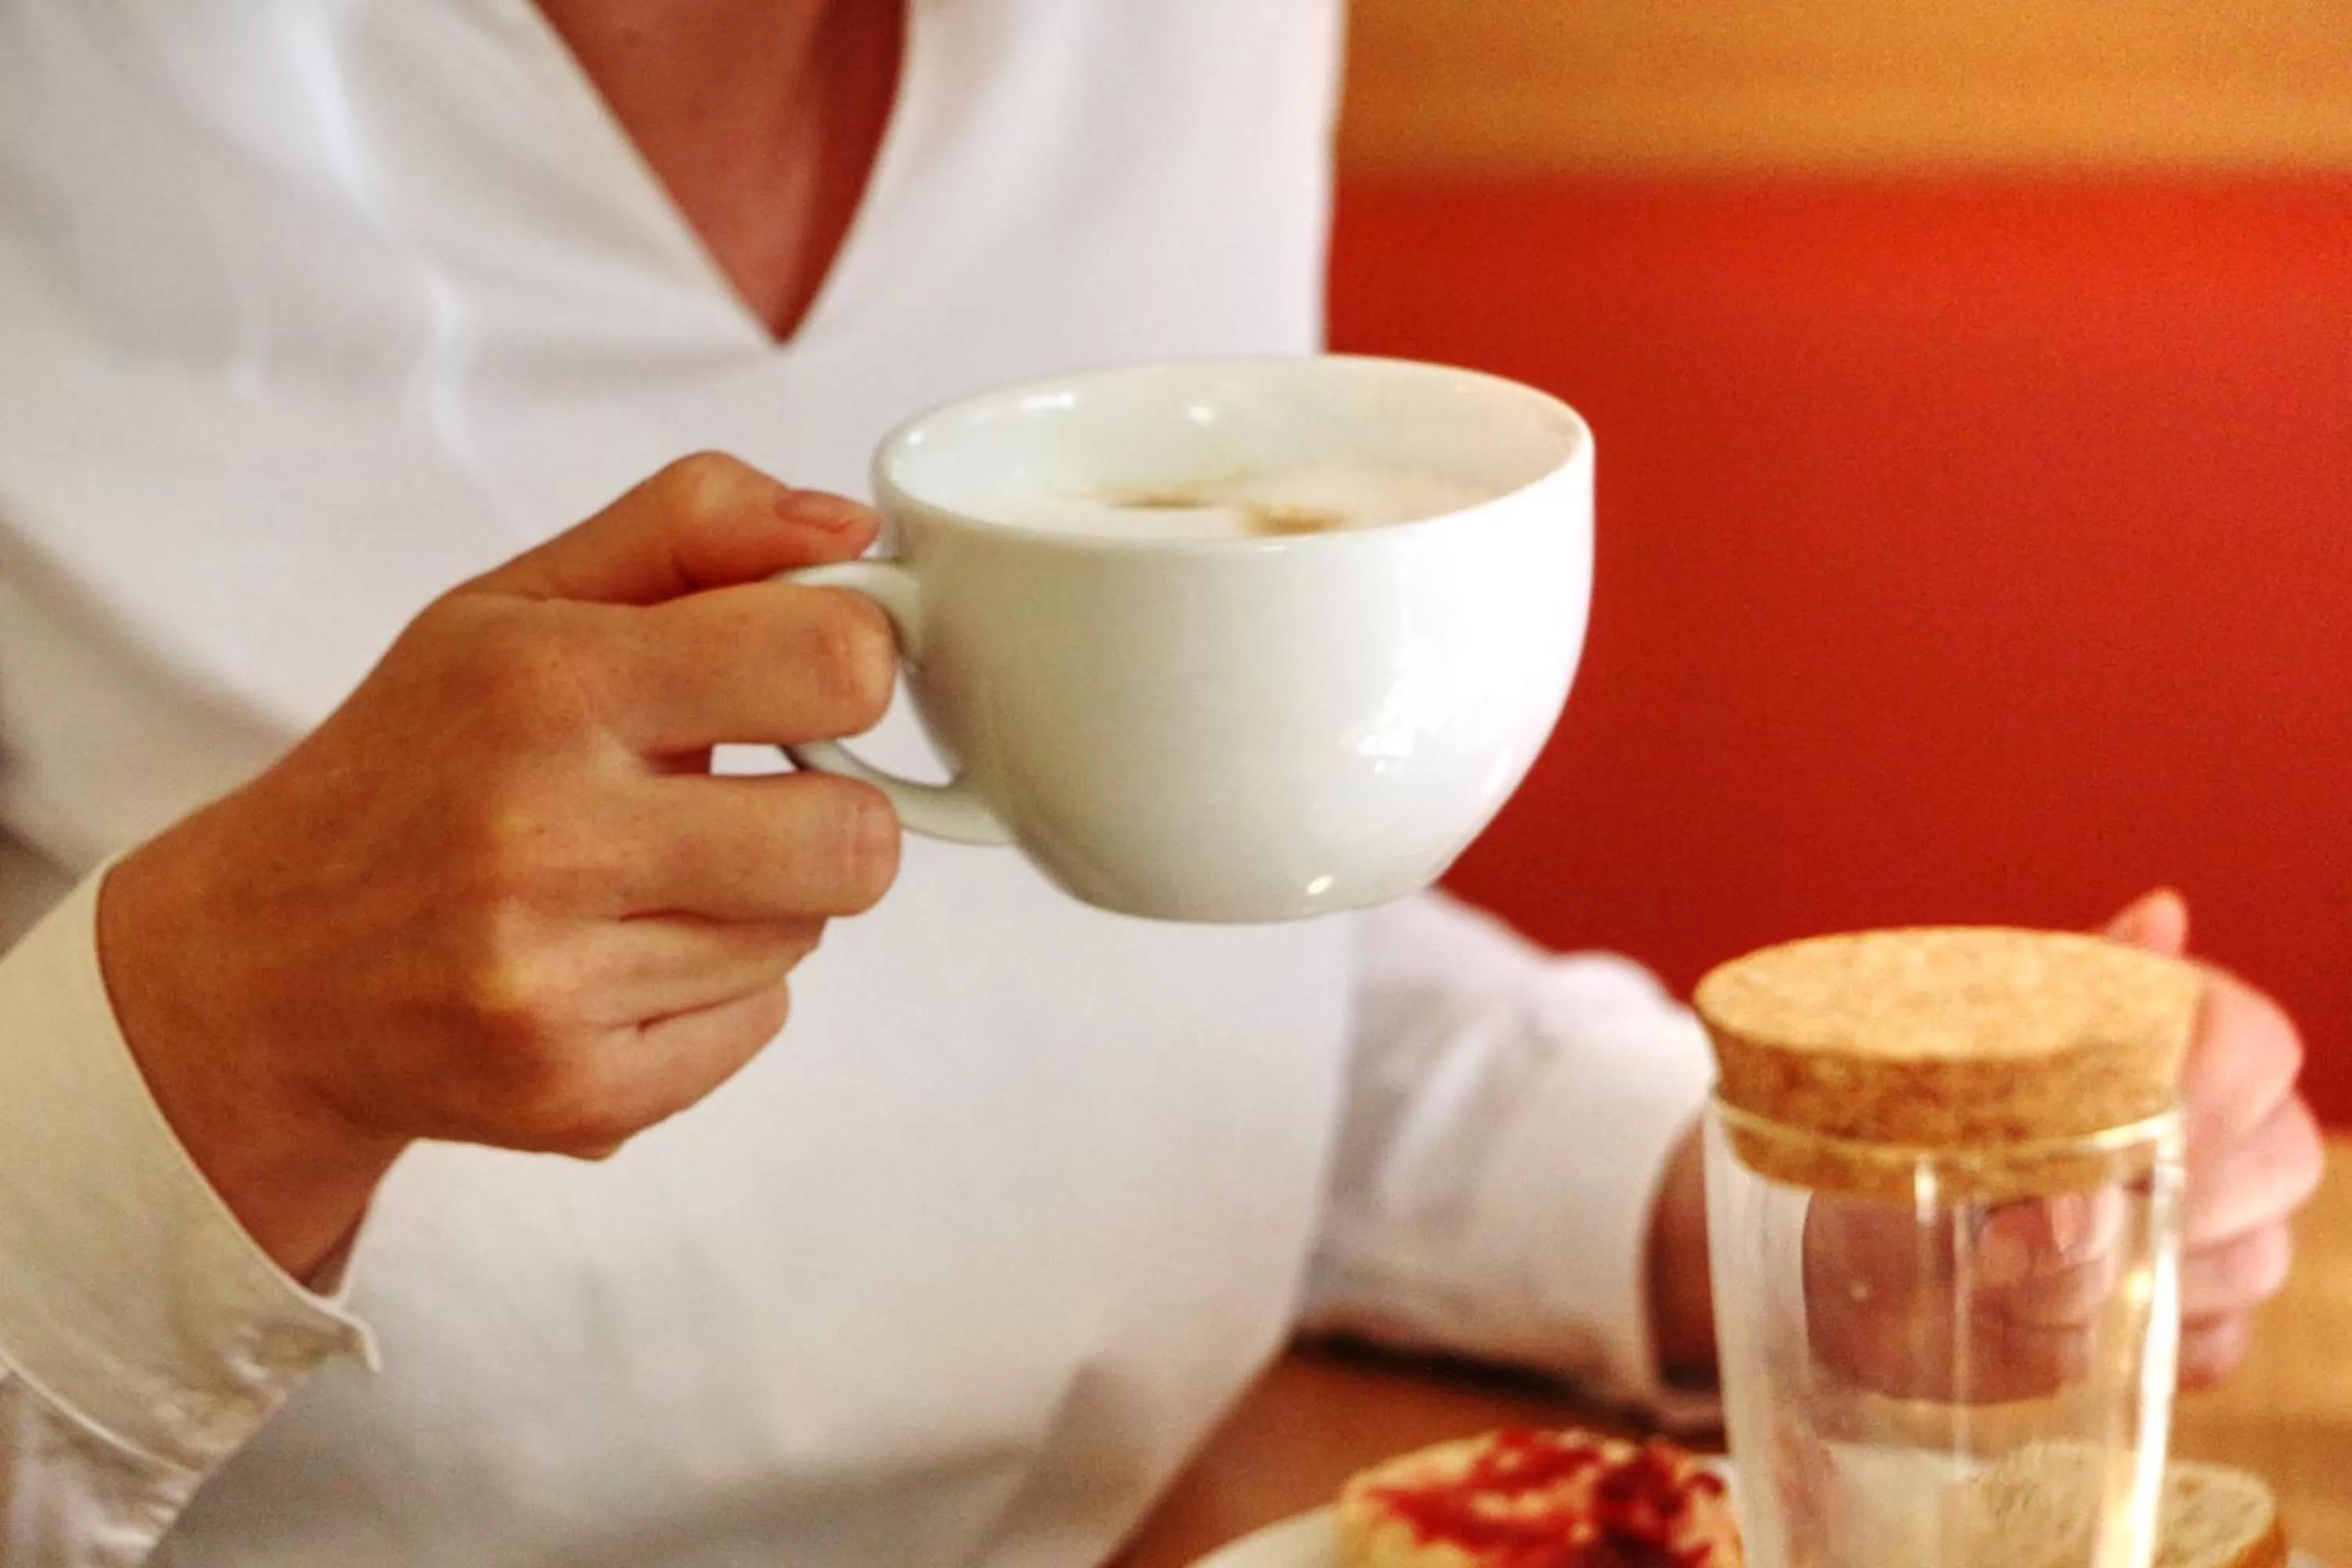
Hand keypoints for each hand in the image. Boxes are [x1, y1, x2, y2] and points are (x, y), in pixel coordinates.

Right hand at [99, 454, 901, 1276]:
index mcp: (545, 685)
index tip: (807, 675)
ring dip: (759, 903)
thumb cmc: (416, 762)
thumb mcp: (520, 603)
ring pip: (806, 937)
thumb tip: (851, 523)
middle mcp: (543, 840)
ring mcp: (555, 986)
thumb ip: (693, 528)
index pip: (830, 662)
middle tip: (746, 799)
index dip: (853, 662)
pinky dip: (715, 996)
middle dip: (830, 812)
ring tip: (646, 880)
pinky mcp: (575, 1097)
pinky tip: (618, 961)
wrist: (264, 969)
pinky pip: (759, 1027)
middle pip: (855, 840)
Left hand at [1800, 889, 2322, 1398]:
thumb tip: (2164, 910)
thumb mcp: (1951, 1067)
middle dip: (2179, 1199)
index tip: (2153, 1129)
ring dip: (2133, 1277)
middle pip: (2283, 1156)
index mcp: (2148, 1039)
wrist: (1843, 1244)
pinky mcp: (2179, 1321)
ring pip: (2256, 1259)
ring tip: (2006, 1273)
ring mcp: (2206, 1230)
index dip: (2223, 1086)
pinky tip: (2057, 1326)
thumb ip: (2067, 1003)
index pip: (2257, 1041)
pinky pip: (2216, 1343)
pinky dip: (2137, 1343)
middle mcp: (2204, 1129)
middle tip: (2055, 1220)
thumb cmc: (1897, 1131)